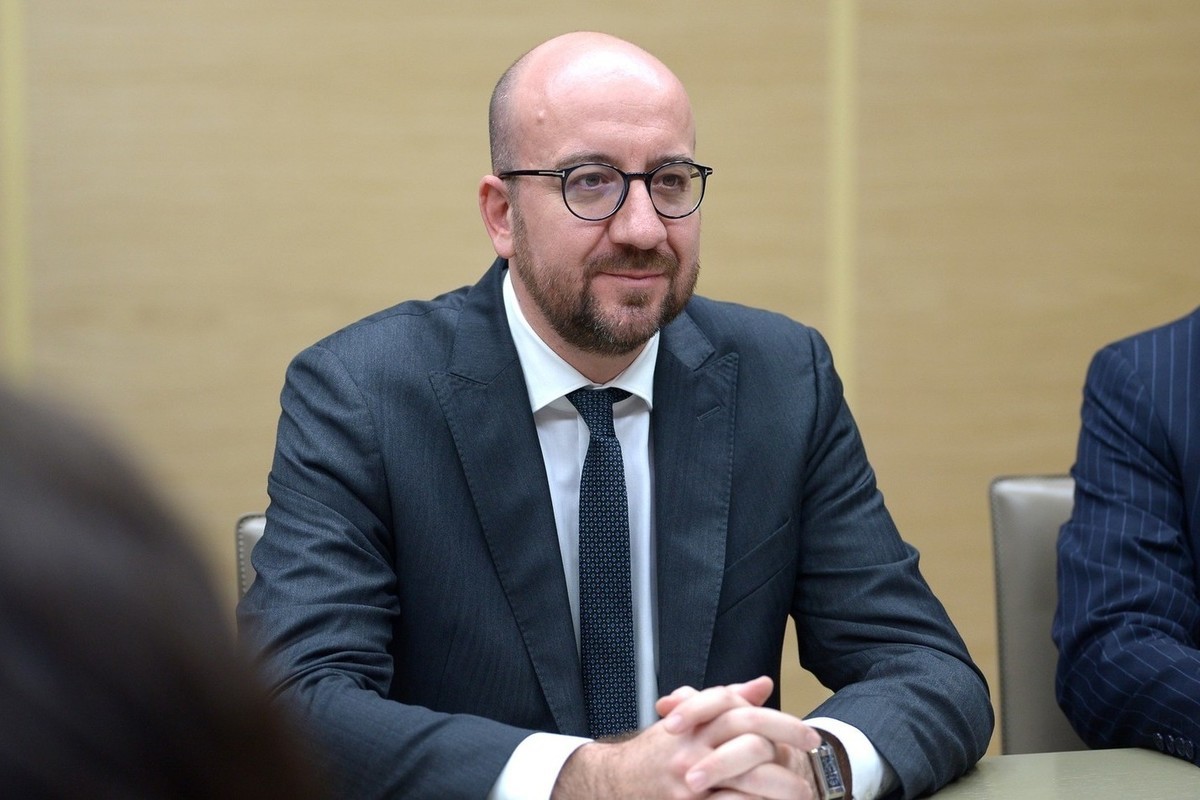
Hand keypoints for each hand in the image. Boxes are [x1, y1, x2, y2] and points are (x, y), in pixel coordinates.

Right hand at [552, 677, 821, 799]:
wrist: (614, 782)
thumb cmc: (656, 753)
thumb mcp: (688, 720)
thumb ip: (726, 701)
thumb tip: (762, 684)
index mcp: (697, 723)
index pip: (744, 714)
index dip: (782, 723)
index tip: (810, 737)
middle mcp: (693, 749)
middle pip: (750, 746)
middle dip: (787, 760)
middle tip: (811, 773)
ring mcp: (690, 781)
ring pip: (745, 784)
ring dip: (777, 792)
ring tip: (800, 796)